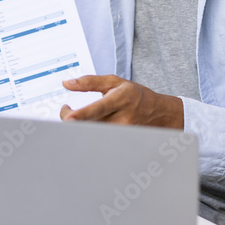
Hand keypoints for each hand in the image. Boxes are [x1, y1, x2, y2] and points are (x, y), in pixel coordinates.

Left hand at [59, 75, 183, 128]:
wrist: (158, 113)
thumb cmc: (134, 95)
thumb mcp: (114, 82)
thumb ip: (89, 82)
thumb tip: (66, 83)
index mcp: (120, 100)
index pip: (98, 108)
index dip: (82, 114)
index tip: (67, 115)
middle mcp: (122, 119)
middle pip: (92, 125)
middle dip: (73, 121)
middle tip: (66, 112)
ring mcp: (122, 134)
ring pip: (94, 135)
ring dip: (80, 127)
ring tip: (76, 118)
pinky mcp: (121, 142)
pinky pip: (99, 140)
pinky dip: (89, 134)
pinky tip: (86, 127)